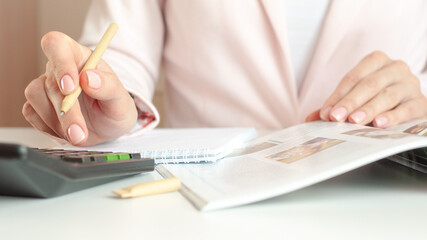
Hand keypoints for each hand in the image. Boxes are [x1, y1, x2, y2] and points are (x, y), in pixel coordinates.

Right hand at [22, 31, 137, 145]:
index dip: (60, 63)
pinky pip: (31, 114)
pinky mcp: (37, 105)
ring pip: (35, 96)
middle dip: (66, 112)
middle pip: (50, 81)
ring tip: (79, 134)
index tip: (70, 88)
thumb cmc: (115, 106)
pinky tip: (67, 132)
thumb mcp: (121, 99)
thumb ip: (109, 86)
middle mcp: (59, 69)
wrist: (109, 128)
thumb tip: (89, 78)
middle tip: (79, 132)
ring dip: (57, 121)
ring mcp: (46, 87)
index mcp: (80, 57)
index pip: (58, 45)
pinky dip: (49, 128)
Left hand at [306, 51, 426, 126]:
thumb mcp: (356, 98)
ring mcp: (410, 84)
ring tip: (354, 121)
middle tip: (336, 118)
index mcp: (376, 61)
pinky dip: (392, 116)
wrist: (409, 105)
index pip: (353, 77)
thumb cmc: (376, 98)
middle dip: (350, 102)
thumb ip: (335, 106)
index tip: (326, 113)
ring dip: (368, 109)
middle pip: (369, 84)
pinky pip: (407, 109)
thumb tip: (310, 119)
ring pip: (387, 95)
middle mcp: (395, 68)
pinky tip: (379, 124)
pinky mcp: (421, 102)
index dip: (338, 95)